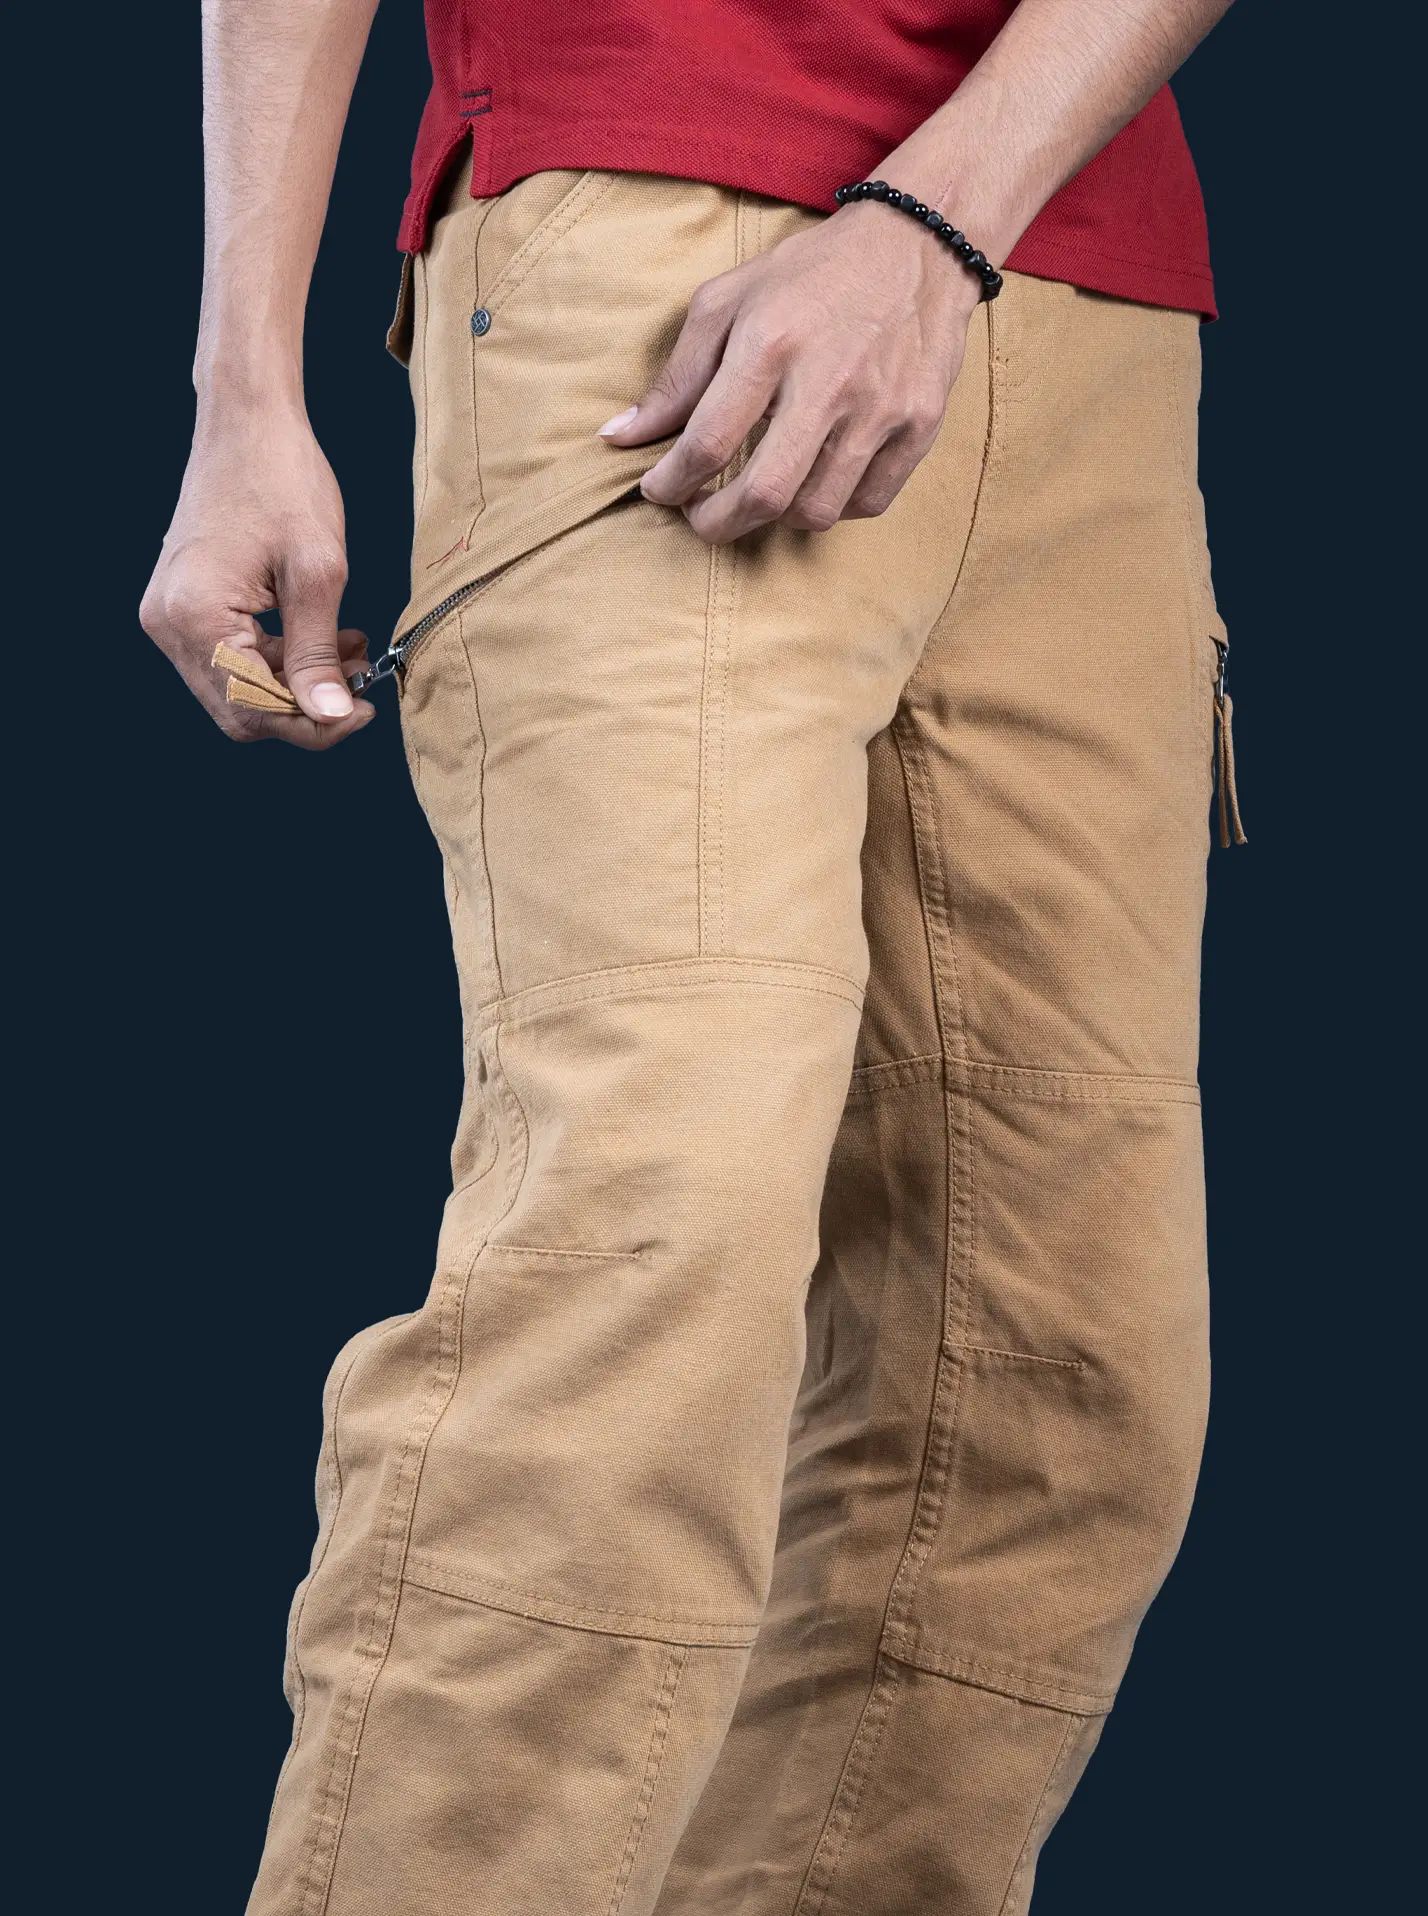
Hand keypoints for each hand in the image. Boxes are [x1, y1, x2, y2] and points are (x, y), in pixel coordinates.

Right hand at [141, 404, 374, 747]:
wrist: (248, 422)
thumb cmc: (284, 480)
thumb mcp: (318, 572)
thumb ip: (318, 651)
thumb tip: (331, 716)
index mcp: (194, 616)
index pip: (254, 709)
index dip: (313, 724)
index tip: (365, 710)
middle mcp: (168, 624)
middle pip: (241, 709)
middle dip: (305, 706)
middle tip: (361, 681)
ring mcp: (170, 615)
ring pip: (239, 689)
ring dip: (298, 682)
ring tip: (353, 650)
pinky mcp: (183, 606)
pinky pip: (232, 659)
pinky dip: (281, 658)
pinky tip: (327, 636)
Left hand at [600, 201, 982, 543]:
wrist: (917, 245)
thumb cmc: (810, 276)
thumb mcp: (729, 302)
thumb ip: (675, 376)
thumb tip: (619, 438)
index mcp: (771, 343)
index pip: (707, 443)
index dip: (671, 483)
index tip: (659, 490)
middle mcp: (829, 381)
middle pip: (764, 494)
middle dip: (718, 523)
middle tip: (700, 516)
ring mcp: (881, 409)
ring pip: (817, 511)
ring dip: (776, 517)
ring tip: (760, 493)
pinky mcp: (920, 426)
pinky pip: (868, 502)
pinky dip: (835, 505)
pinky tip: (816, 478)